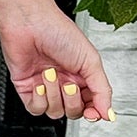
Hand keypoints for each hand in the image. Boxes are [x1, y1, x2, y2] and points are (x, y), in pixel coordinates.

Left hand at [0, 0, 114, 124]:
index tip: (94, 114)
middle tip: (68, 84)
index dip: (93, 113)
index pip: (91, 105)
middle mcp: (65, 83)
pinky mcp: (27, 89)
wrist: (29, 23)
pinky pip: (36, 109)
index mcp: (82, 76)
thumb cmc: (58, 31)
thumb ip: (102, 90)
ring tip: (50, 74)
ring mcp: (46, 87)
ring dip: (53, 95)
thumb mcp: (90, 61)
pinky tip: (39, 83)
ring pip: (55, 112)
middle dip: (72, 101)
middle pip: (74, 112)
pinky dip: (39, 99)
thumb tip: (108, 113)